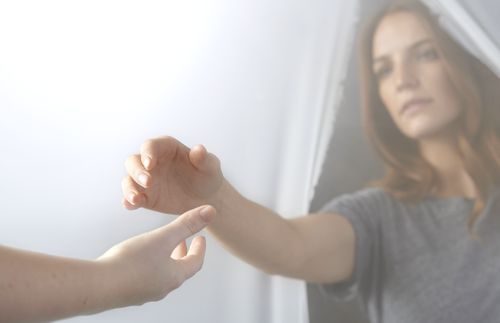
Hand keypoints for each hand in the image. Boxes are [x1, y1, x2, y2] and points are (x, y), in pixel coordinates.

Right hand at [97, 205, 215, 306]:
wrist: (97, 286)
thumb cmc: (132, 261)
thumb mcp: (163, 237)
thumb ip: (186, 224)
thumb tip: (211, 212)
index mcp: (174, 276)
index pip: (195, 263)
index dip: (200, 249)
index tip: (201, 238)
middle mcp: (162, 288)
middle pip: (180, 270)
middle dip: (182, 253)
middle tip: (182, 241)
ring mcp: (144, 293)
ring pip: (162, 275)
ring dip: (166, 260)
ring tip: (159, 247)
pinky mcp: (128, 294)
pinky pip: (145, 279)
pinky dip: (150, 266)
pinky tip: (137, 258)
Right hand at [122, 136, 223, 214]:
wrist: (206, 197)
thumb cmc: (207, 176)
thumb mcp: (209, 166)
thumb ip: (203, 158)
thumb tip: (199, 149)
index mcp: (166, 148)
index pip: (150, 146)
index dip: (148, 153)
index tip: (150, 163)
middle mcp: (151, 161)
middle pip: (133, 161)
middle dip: (137, 171)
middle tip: (148, 182)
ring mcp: (145, 179)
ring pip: (129, 179)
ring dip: (129, 188)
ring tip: (135, 199)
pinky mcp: (145, 196)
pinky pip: (132, 197)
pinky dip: (129, 201)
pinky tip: (131, 206)